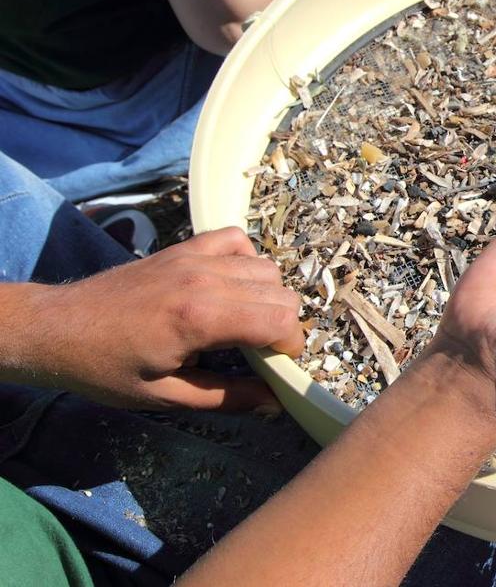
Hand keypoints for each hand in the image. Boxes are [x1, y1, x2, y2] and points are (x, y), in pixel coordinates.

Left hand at [20, 227, 303, 411]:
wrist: (57, 329)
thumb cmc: (106, 368)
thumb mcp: (165, 396)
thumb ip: (225, 397)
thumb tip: (274, 402)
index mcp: (201, 318)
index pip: (279, 321)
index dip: (290, 346)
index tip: (276, 364)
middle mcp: (205, 279)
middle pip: (281, 293)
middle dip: (282, 325)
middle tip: (259, 349)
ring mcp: (195, 257)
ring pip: (266, 267)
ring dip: (267, 295)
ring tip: (245, 320)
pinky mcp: (184, 247)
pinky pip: (237, 240)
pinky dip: (246, 260)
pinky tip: (231, 285)